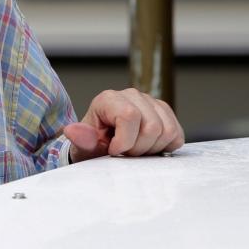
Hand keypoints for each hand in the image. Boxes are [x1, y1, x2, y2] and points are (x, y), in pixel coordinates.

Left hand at [63, 88, 183, 162]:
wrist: (103, 146)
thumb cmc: (93, 145)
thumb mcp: (84, 146)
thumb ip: (82, 139)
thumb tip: (72, 130)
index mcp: (109, 99)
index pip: (129, 116)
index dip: (125, 141)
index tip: (114, 151)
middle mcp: (131, 95)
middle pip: (152, 127)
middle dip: (138, 148)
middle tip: (125, 152)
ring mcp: (151, 102)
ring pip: (167, 130)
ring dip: (152, 148)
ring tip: (135, 149)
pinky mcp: (164, 112)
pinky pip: (177, 134)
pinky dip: (165, 147)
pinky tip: (149, 147)